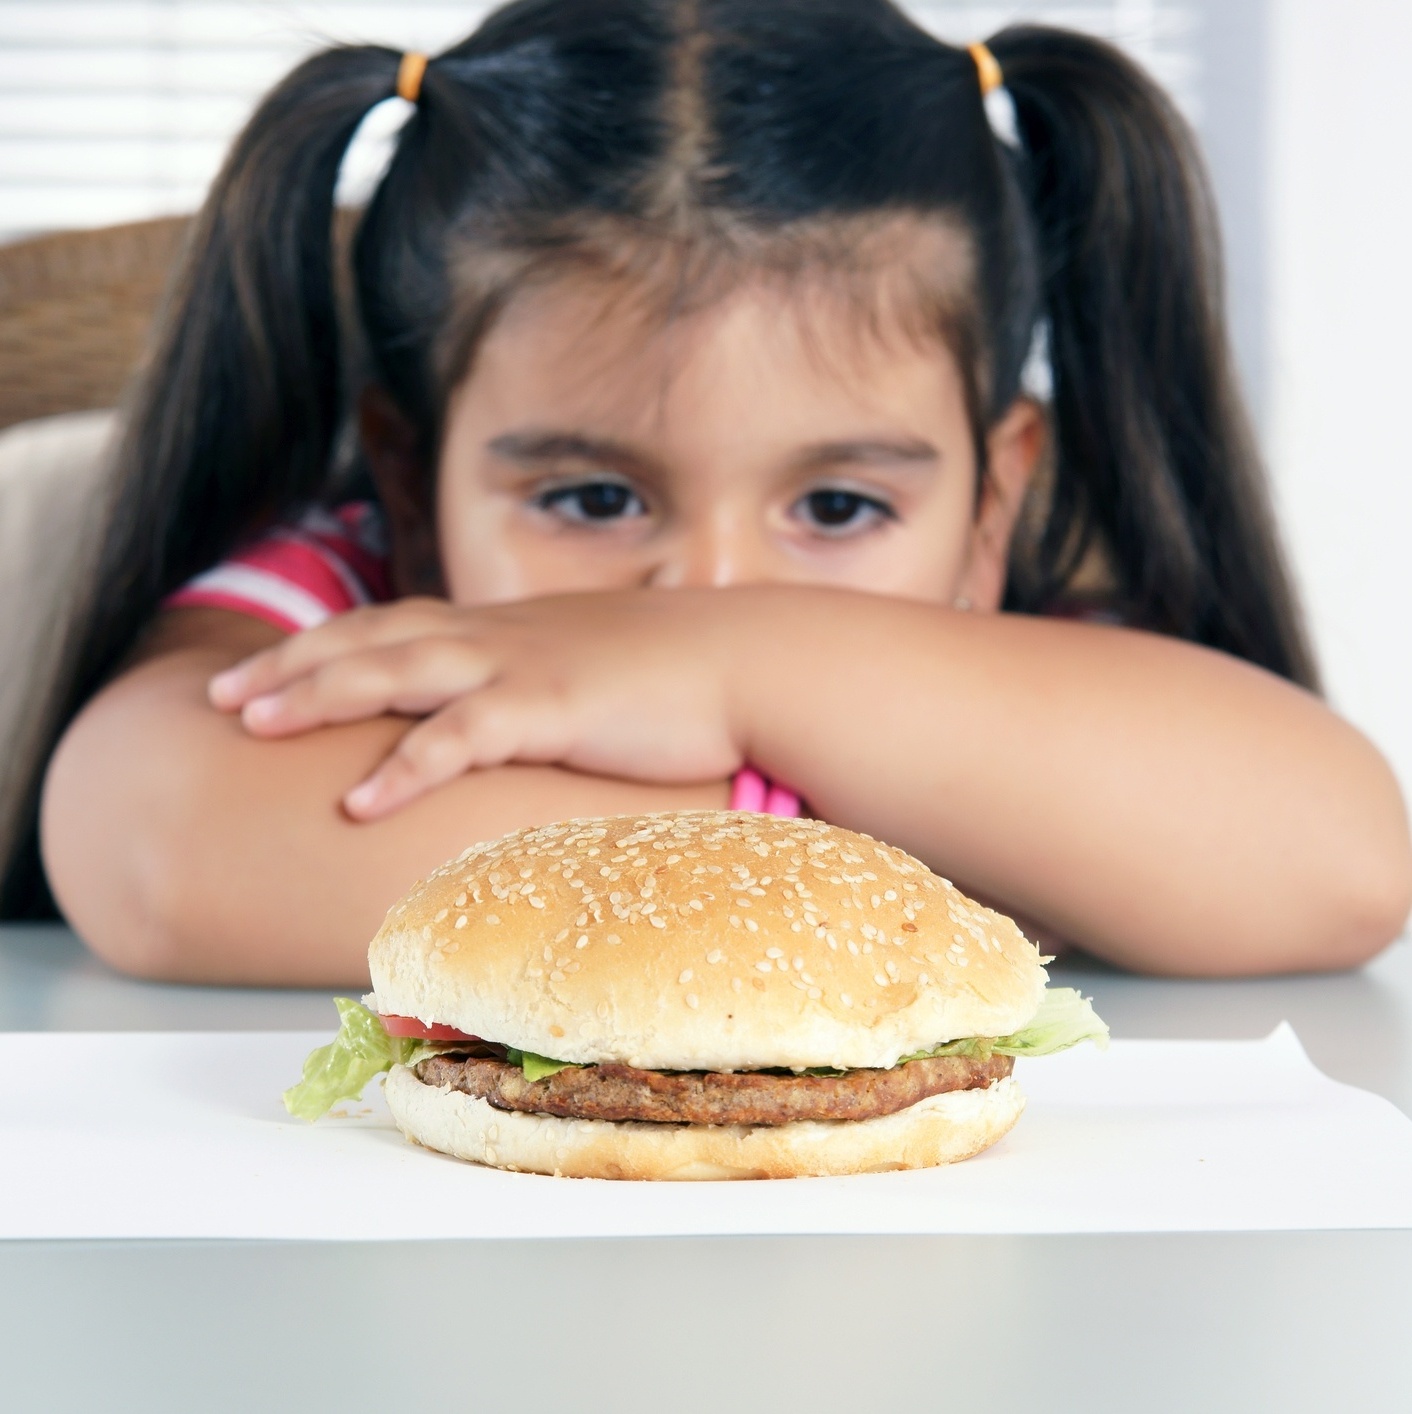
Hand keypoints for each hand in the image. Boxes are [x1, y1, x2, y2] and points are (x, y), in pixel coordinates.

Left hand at [207, 592, 749, 818]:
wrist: (748, 660)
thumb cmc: (677, 673)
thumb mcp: (590, 666)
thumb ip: (541, 681)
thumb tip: (515, 713)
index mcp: (503, 628)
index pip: (392, 623)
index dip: (323, 644)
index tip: (266, 669)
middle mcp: (496, 636)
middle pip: (370, 638)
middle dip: (290, 665)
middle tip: (220, 696)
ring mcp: (520, 667)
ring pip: (394, 670)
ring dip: (317, 695)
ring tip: (251, 725)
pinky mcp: (550, 708)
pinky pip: (458, 736)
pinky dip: (402, 766)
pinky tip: (356, 799)